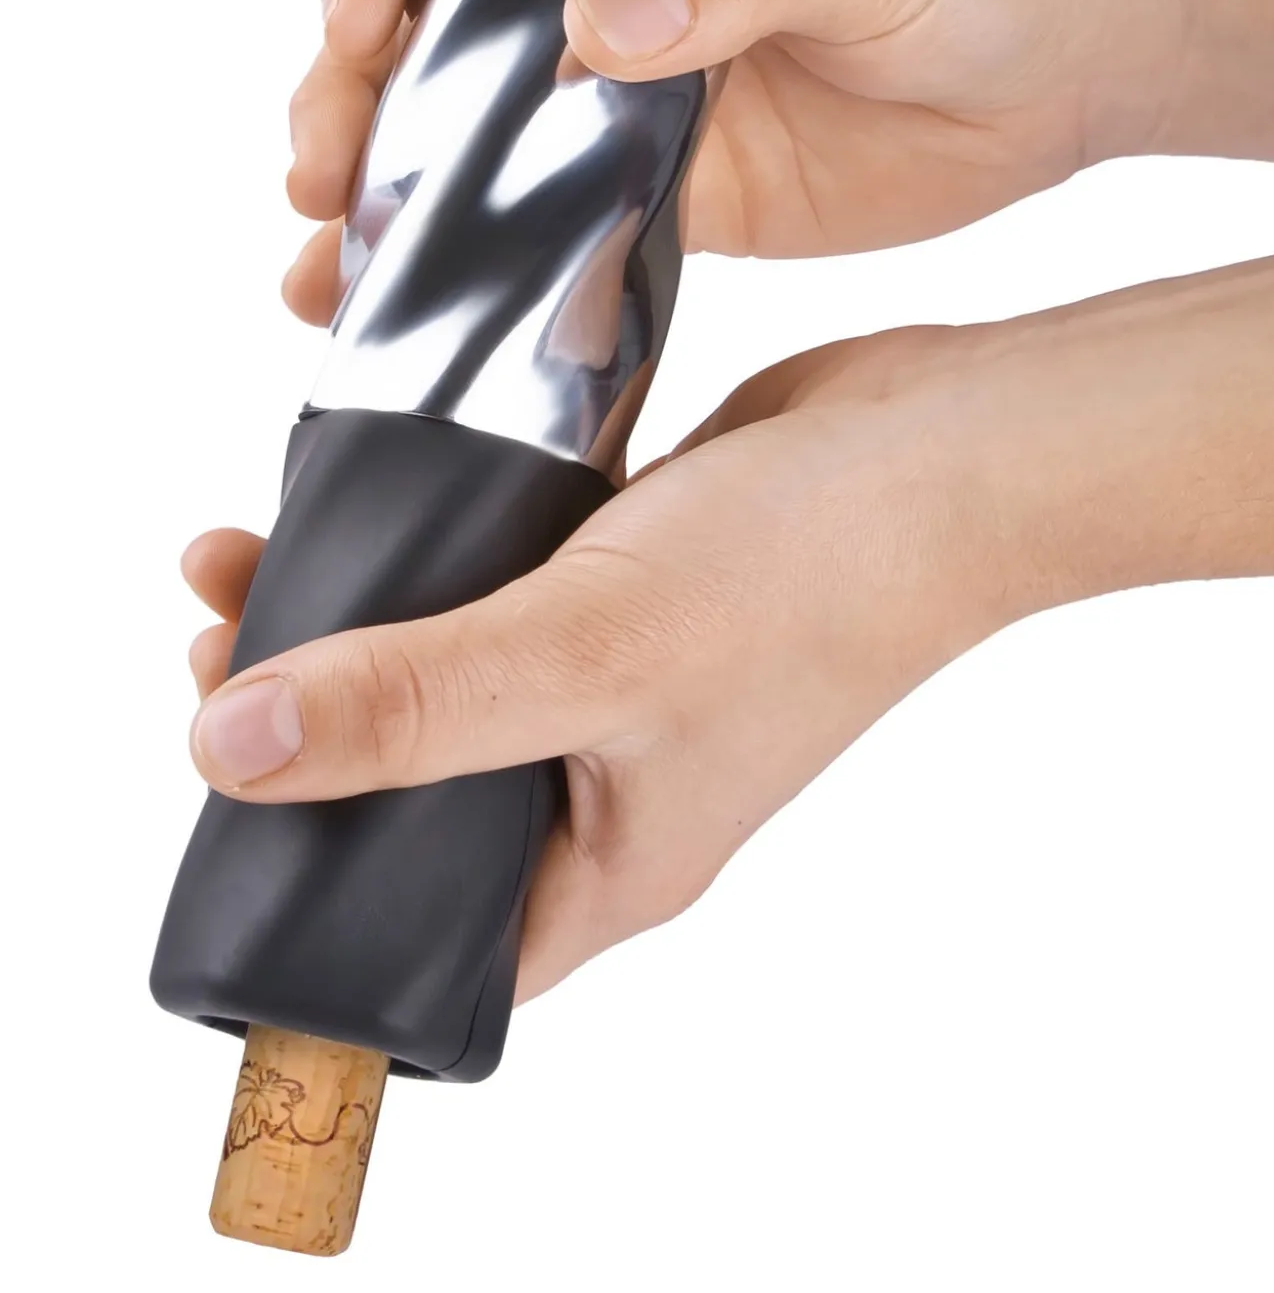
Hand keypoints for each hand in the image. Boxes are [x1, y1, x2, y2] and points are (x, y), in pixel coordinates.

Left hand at [183, 325, 1022, 1000]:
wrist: (943, 449)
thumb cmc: (813, 576)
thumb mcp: (588, 654)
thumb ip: (413, 706)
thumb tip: (228, 749)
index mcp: (611, 863)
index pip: (426, 940)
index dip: (313, 895)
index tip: (224, 793)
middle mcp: (610, 788)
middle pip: (415, 794)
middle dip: (304, 729)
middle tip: (216, 636)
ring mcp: (623, 686)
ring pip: (450, 683)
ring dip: (354, 631)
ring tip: (255, 550)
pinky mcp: (630, 592)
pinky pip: (501, 598)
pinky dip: (430, 565)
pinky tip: (371, 503)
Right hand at [282, 0, 1178, 322]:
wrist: (1068, 69)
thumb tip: (591, 27)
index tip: (356, 28)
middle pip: (429, 31)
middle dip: (353, 98)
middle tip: (320, 180)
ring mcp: (636, 103)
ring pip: (478, 147)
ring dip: (396, 205)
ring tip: (329, 276)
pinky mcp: (678, 199)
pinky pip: (563, 234)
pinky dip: (497, 274)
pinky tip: (439, 323)